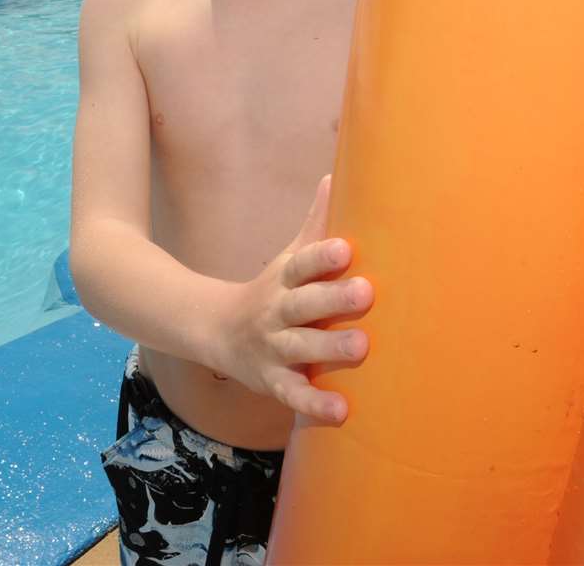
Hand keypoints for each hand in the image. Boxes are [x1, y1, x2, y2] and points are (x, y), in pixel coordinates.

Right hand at [214, 175, 373, 424]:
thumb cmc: (273, 290)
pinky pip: (293, 394)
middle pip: (304, 305)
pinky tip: (341, 410)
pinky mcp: (273, 381)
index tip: (344, 249)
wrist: (217, 331)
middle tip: (366, 293)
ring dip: (329, 349)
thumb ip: (315, 223)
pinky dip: (315, 404)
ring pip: (300, 348)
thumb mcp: (289, 258)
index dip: (321, 257)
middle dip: (333, 300)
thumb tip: (337, 173)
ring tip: (362, 347)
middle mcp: (277, 313)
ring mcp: (273, 348)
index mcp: (284, 280)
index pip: (302, 265)